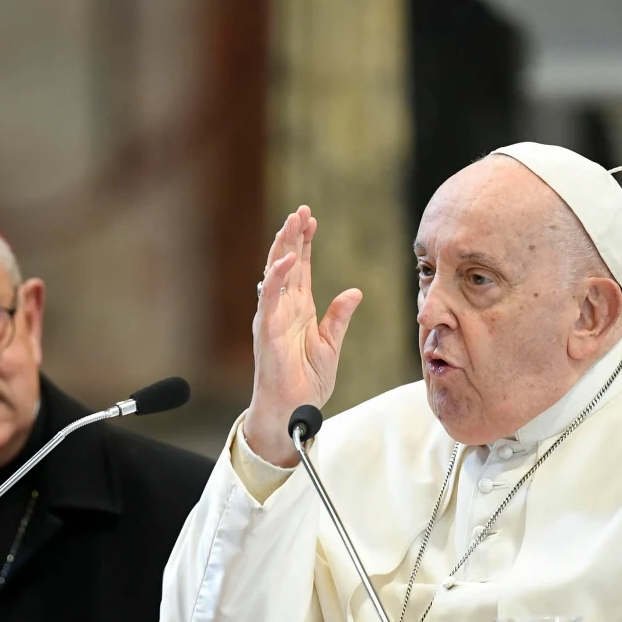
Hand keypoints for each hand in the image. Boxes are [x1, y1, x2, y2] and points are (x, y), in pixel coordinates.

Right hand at [244, 205, 362, 467]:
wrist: (292, 411)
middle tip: (302, 209)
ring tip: (292, 221)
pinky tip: (287, 258)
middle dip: (293, 235)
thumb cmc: (306, 383)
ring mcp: (273, 316)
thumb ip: (339, 316)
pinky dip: (277, 276)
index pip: (301, 268)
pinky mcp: (267, 329)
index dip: (305, 243)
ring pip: (275, 272)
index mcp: (299, 310)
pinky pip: (270, 297)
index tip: (311, 219)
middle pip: (287, 262)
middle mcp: (284, 308)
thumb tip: (354, 291)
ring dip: (283, 246)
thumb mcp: (331, 345)